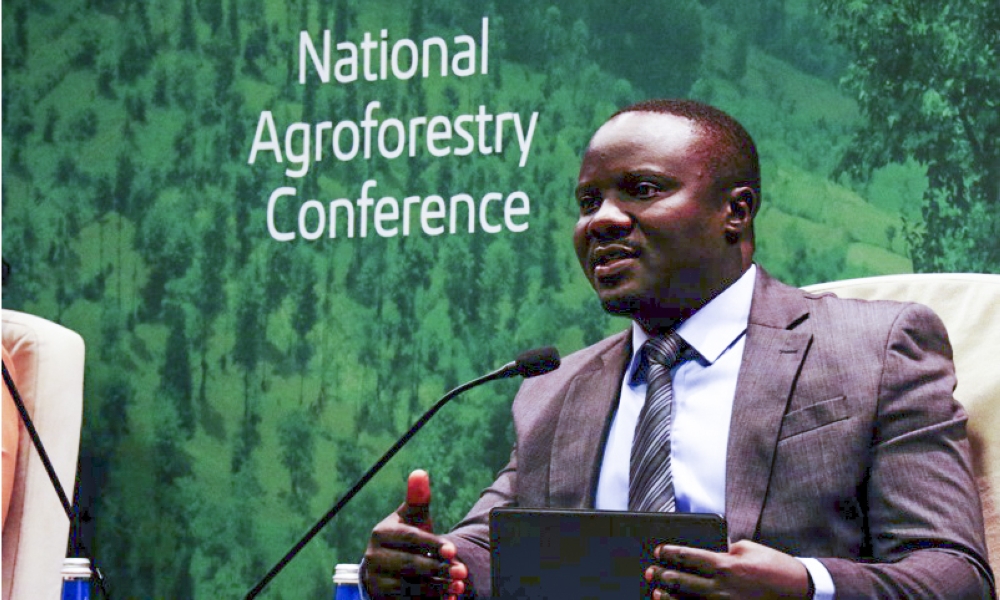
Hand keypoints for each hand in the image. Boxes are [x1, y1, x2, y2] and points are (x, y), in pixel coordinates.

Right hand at [363, 470, 468, 598]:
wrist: (387, 566)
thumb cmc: (406, 537)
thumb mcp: (411, 518)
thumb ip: (417, 499)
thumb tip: (420, 472)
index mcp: (381, 533)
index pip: (410, 538)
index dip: (432, 544)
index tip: (453, 550)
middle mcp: (373, 557)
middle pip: (409, 565)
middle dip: (438, 569)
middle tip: (461, 571)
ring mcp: (376, 580)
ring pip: (409, 586)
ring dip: (436, 587)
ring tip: (457, 585)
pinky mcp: (382, 598)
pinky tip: (447, 597)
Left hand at [645, 540, 809, 598]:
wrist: (800, 591)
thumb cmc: (775, 567)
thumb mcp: (748, 548)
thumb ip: (724, 550)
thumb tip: (708, 554)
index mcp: (724, 564)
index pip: (687, 556)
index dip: (669, 553)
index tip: (658, 552)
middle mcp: (721, 586)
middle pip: (682, 581)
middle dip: (663, 576)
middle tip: (650, 573)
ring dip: (669, 598)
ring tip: (657, 593)